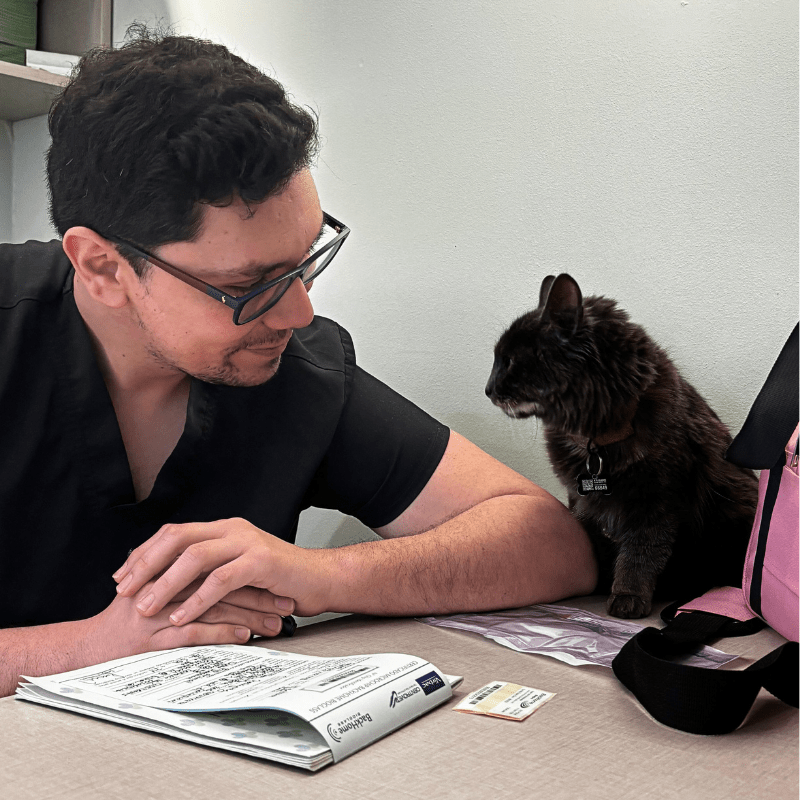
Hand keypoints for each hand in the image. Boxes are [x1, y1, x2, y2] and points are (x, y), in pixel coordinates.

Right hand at [85, 580, 267, 663]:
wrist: (87, 648)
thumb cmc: (124, 623)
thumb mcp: (155, 593)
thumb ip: (184, 583)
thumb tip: (226, 584)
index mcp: (167, 570)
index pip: (217, 565)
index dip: (250, 576)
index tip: (278, 586)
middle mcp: (164, 585)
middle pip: (221, 583)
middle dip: (257, 595)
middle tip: (284, 605)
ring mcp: (158, 611)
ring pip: (213, 606)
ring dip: (248, 616)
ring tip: (273, 624)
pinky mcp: (152, 637)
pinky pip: (194, 632)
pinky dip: (221, 633)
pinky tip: (242, 636)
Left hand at [112, 518, 331, 627]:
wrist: (321, 580)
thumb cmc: (279, 581)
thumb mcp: (238, 571)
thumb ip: (210, 571)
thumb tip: (168, 585)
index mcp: (224, 529)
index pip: (173, 532)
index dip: (144, 553)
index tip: (122, 576)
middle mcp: (233, 529)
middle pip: (177, 538)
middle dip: (146, 565)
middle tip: (125, 590)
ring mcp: (247, 542)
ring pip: (195, 556)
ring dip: (165, 583)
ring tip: (146, 607)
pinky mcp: (261, 561)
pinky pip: (221, 579)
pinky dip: (197, 599)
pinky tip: (182, 616)